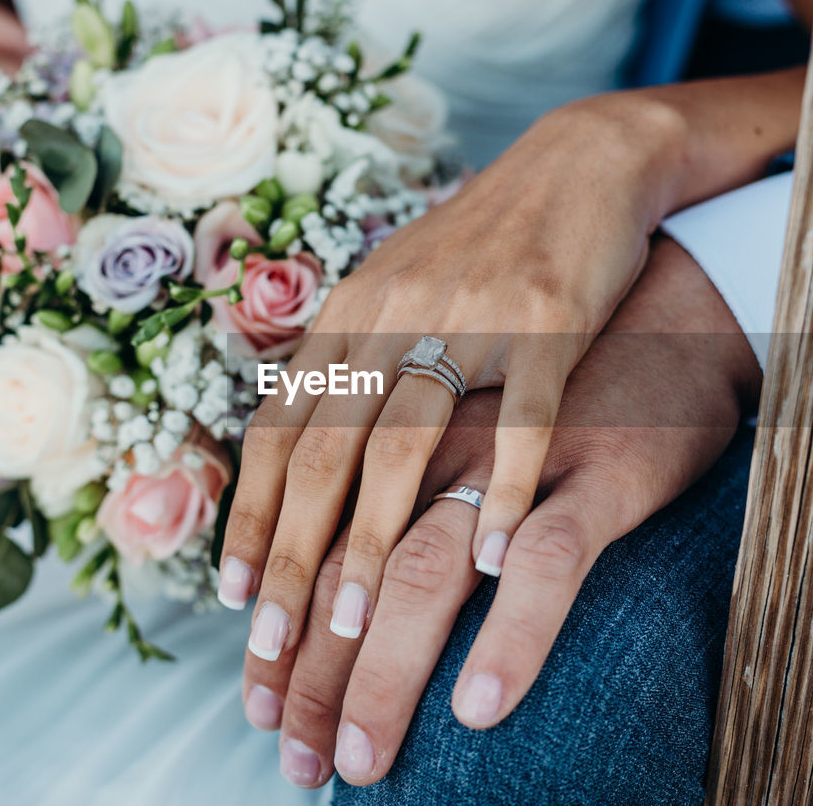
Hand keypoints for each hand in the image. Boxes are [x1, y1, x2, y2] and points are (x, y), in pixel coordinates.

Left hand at [241, 238, 761, 786]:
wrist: (578, 164)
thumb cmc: (483, 247)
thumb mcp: (394, 292)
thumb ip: (345, 365)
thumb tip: (290, 447)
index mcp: (349, 313)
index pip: (278, 429)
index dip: (249, 518)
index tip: (233, 600)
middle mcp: (393, 313)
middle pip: (323, 452)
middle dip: (291, 557)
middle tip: (274, 648)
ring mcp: (470, 316)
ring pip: (404, 443)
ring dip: (373, 540)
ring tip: (355, 625)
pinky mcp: (550, 319)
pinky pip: (524, 418)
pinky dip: (505, 489)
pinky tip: (495, 560)